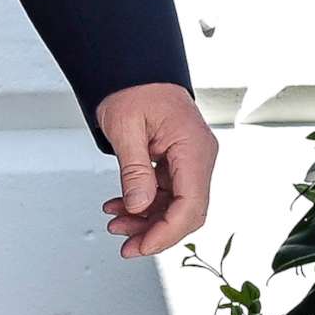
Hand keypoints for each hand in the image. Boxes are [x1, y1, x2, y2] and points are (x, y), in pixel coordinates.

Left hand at [94, 82, 217, 259]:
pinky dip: (144, 202)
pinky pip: (167, 191)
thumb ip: (133, 170)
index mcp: (194, 148)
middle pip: (188, 210)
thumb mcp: (125, 128)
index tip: (142, 246)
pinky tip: (121, 207)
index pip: (191, 205)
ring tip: (116, 224)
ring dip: (146, 219)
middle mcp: (199, 156)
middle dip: (156, 232)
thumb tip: (138, 206)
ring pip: (176, 204)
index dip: (167, 232)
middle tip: (126, 246)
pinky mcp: (178, 161)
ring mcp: (191, 159)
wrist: (133, 68)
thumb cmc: (132, 87)